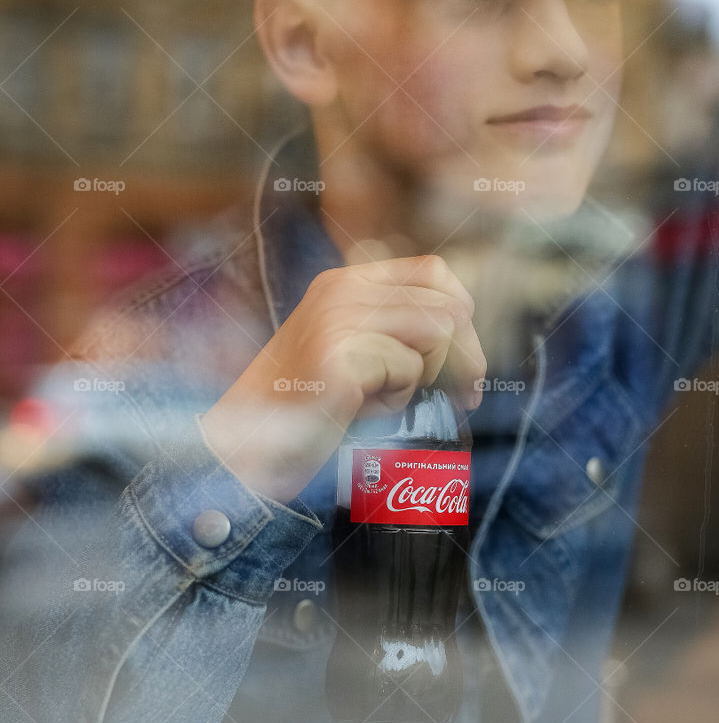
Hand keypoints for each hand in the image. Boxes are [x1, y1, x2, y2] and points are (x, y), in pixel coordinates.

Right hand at [200, 255, 484, 504]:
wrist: (245, 450)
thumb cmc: (307, 412)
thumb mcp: (354, 355)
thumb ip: (396, 334)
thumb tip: (468, 342)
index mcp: (345, 283)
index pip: (435, 272)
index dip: (461, 316)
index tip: (463, 363)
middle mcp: (342, 290)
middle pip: (448, 306)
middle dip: (465, 357)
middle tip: (463, 396)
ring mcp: (338, 318)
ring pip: (438, 332)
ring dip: (430, 375)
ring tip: (391, 399)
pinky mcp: (338, 354)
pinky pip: (408, 368)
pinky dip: (398, 398)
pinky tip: (361, 409)